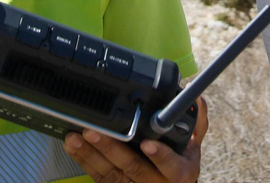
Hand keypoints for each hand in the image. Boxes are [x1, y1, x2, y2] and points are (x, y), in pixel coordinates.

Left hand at [65, 96, 206, 182]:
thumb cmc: (180, 162)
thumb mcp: (193, 145)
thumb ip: (195, 121)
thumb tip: (192, 94)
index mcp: (181, 172)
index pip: (172, 167)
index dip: (160, 156)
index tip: (147, 144)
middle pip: (133, 169)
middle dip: (112, 149)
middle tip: (94, 131)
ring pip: (112, 175)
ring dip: (92, 155)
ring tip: (77, 136)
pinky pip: (100, 178)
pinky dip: (84, 160)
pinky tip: (73, 146)